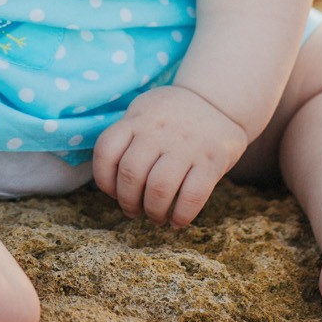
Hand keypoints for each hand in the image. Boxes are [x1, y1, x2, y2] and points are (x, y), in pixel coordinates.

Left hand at [92, 84, 251, 227]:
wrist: (217, 100)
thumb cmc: (172, 115)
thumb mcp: (144, 111)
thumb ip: (126, 138)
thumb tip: (111, 183)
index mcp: (138, 119)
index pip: (106, 151)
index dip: (104, 180)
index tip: (113, 192)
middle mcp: (159, 130)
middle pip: (131, 174)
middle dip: (128, 202)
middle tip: (134, 210)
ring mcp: (187, 145)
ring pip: (159, 188)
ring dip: (153, 211)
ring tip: (156, 216)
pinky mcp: (212, 160)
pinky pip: (192, 195)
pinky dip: (182, 215)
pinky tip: (177, 221)